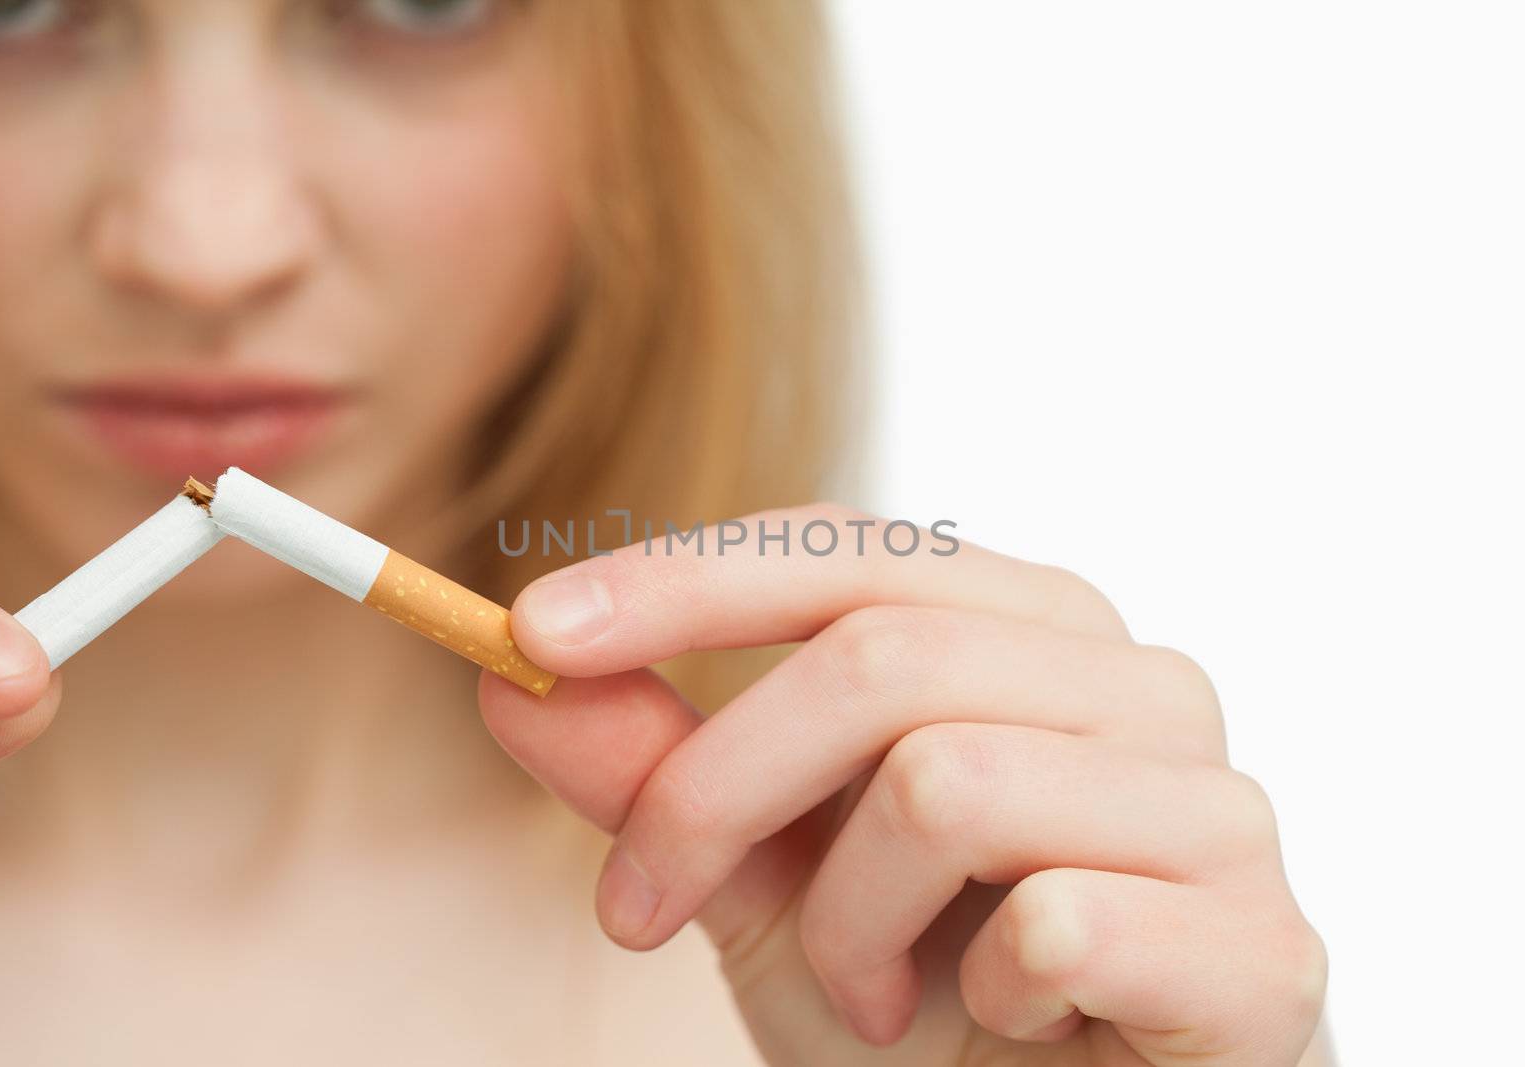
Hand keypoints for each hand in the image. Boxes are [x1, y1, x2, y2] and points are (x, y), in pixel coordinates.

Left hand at [479, 505, 1327, 1065]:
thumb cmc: (922, 996)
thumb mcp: (759, 878)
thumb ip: (657, 772)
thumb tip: (512, 677)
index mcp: (1027, 629)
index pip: (848, 546)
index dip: (683, 580)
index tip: (531, 632)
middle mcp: (1136, 680)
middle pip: (878, 656)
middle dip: (714, 793)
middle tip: (636, 909)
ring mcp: (1216, 805)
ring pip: (947, 782)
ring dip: (847, 925)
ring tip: (864, 994)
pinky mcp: (1264, 942)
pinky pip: (1061, 923)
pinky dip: (980, 1000)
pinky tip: (1007, 1027)